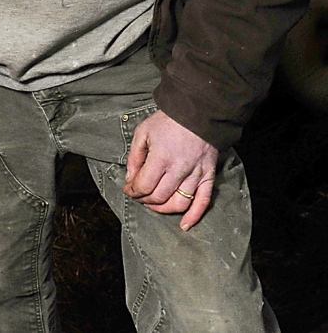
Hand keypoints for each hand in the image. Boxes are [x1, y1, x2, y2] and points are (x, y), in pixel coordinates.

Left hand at [122, 109, 217, 230]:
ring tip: (154, 206)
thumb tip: (130, 178)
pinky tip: (184, 225)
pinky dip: (194, 217)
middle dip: (145, 200)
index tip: (128, 190)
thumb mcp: (143, 132)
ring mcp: (196, 174)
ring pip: (179, 203)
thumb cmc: (167, 121)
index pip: (144, 185)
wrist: (196, 112)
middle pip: (159, 196)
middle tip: (139, 196)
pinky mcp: (208, 176)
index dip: (133, 191)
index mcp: (161, 157)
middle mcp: (179, 169)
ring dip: (163, 209)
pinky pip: (203, 202)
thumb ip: (134, 156)